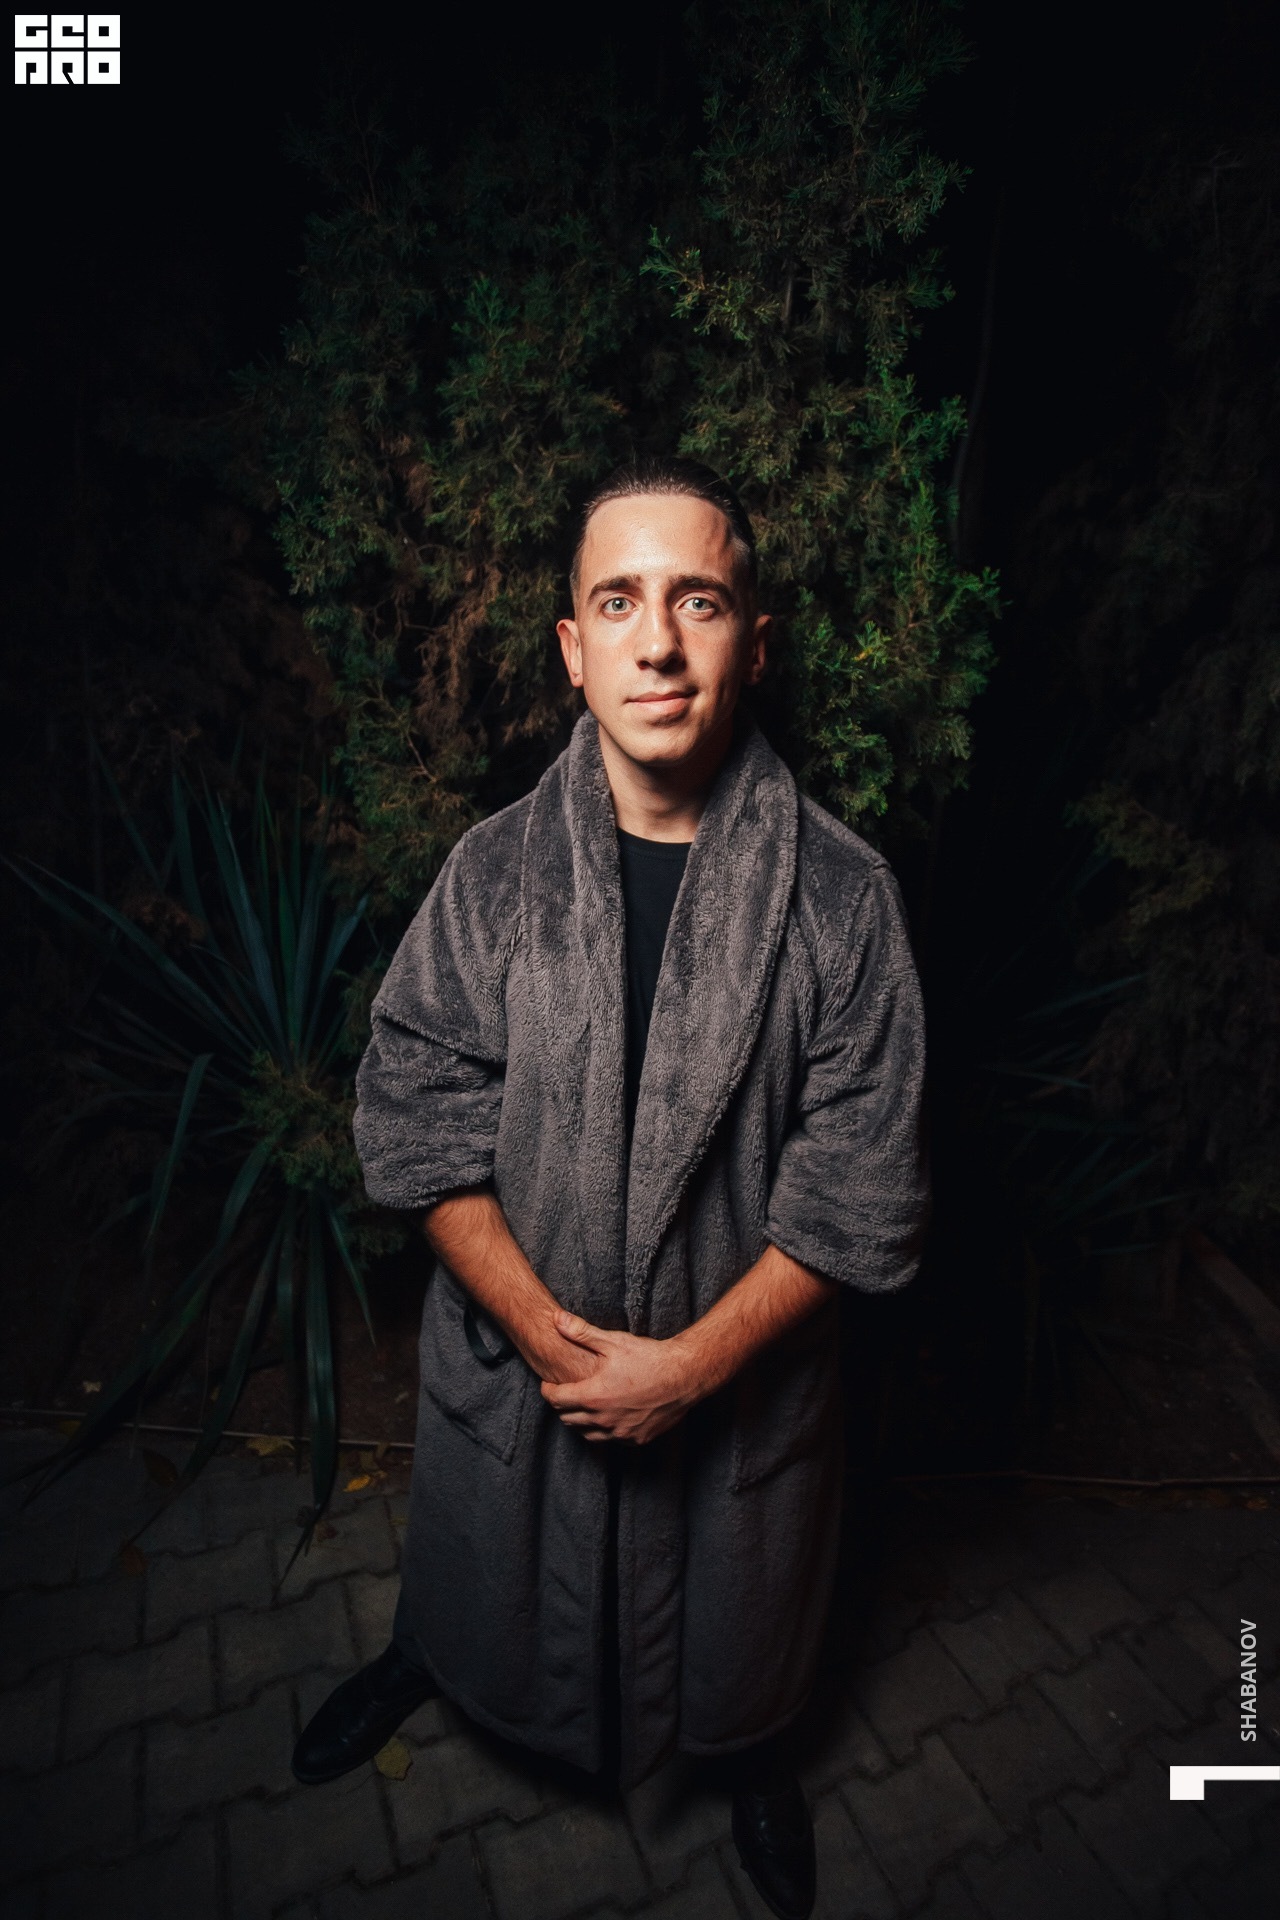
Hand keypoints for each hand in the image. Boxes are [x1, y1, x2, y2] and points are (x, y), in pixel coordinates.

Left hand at [539, 1310, 697, 1444]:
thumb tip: (555, 1318)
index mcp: (593, 1396)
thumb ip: (581, 1332)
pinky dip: (604, 1430)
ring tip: (584, 1406)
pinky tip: (609, 1416)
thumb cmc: (648, 1357)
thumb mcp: (613, 1341)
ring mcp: (620, 1433)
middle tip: (566, 1392)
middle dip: (562, 1406)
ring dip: (580, 1422)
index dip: (548, 1390)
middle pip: (567, 1419)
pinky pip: (611, 1440)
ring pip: (587, 1434)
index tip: (549, 1383)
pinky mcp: (636, 1439)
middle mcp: (603, 1419)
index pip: (555, 1400)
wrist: (684, 1376)